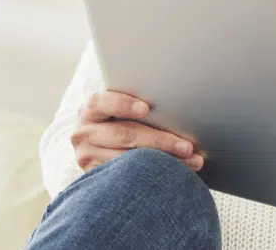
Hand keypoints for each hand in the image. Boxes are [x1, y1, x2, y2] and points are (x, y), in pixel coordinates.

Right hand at [71, 90, 205, 172]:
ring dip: (165, 162)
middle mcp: (84, 133)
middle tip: (188, 146)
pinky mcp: (95, 177)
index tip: (146, 108)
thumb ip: (136, 103)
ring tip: (191, 162)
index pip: (104, 102)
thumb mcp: (118, 105)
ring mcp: (87, 157)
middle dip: (161, 140)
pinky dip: (153, 176)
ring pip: (129, 161)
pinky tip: (173, 176)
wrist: (95, 142)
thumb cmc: (118, 117)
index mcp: (91, 108)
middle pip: (125, 135)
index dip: (124, 105)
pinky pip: (126, 179)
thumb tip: (173, 96)